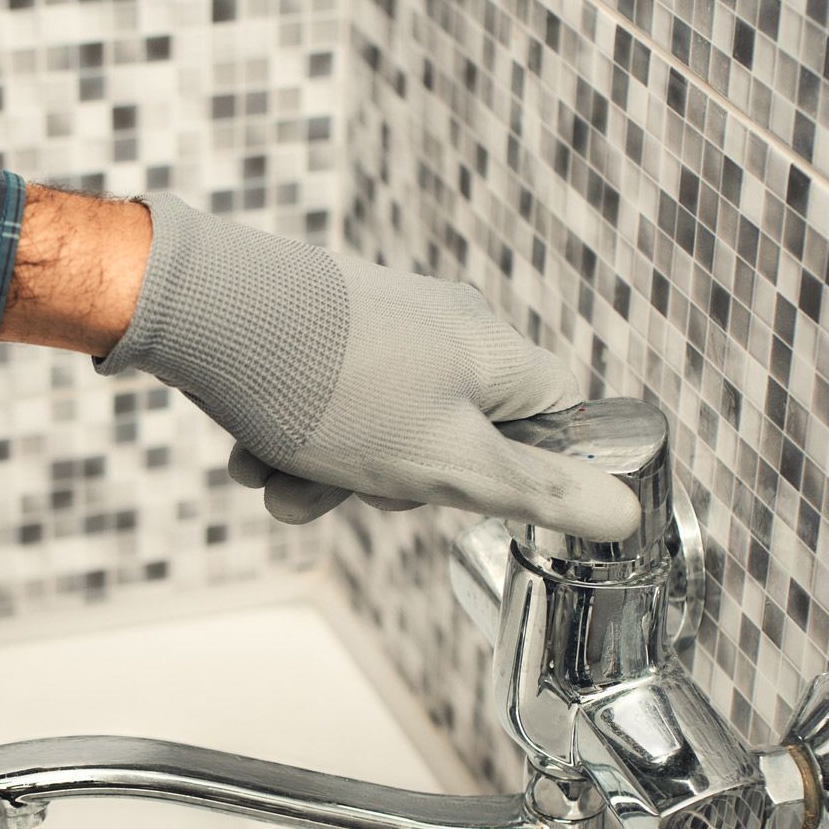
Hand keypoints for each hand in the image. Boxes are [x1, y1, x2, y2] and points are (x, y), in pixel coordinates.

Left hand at [90, 194, 640, 537]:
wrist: (205, 316)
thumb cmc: (335, 389)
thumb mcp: (449, 463)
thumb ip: (536, 493)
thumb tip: (624, 511)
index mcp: (495, 352)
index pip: (559, 418)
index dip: (532, 472)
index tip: (484, 498)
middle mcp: (444, 329)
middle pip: (456, 440)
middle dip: (397, 485)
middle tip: (364, 485)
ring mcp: (377, 329)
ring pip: (376, 436)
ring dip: (326, 478)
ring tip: (281, 478)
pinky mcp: (318, 334)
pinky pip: (324, 411)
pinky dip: (289, 445)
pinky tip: (251, 452)